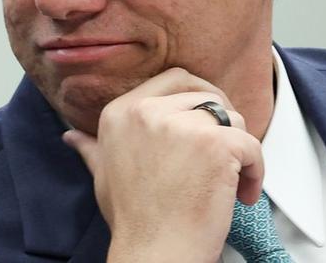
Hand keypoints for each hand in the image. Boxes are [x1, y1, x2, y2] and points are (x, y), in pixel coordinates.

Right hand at [62, 67, 263, 262]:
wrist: (155, 254)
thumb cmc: (133, 220)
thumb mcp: (104, 175)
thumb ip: (93, 148)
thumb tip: (70, 136)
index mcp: (120, 112)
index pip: (173, 79)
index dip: (196, 96)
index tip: (205, 124)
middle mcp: (147, 111)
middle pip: (205, 95)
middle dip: (221, 120)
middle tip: (227, 149)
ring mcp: (183, 125)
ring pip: (231, 118)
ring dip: (238, 149)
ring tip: (230, 182)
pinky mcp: (216, 144)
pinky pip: (251, 145)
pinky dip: (255, 170)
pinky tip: (244, 194)